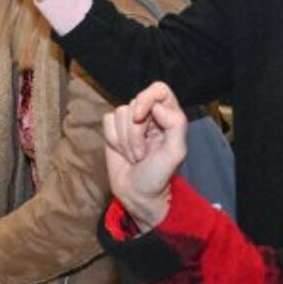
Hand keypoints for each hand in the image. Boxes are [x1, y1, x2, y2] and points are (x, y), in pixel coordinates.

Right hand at [103, 82, 188, 231]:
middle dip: (135, 131)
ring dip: (125, 139)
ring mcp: (131, 122)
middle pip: (135, 103)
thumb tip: (157, 107)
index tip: (140, 116)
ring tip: (134, 156)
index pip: (159, 90)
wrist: (136, 193)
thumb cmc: (158, 175)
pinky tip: (122, 152)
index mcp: (170, 116)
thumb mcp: (175, 153)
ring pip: (119, 112)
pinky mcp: (114, 130)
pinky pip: (107, 121)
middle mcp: (151, 115)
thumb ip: (175, 124)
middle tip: (141, 153)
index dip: (147, 98)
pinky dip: (113, 139)